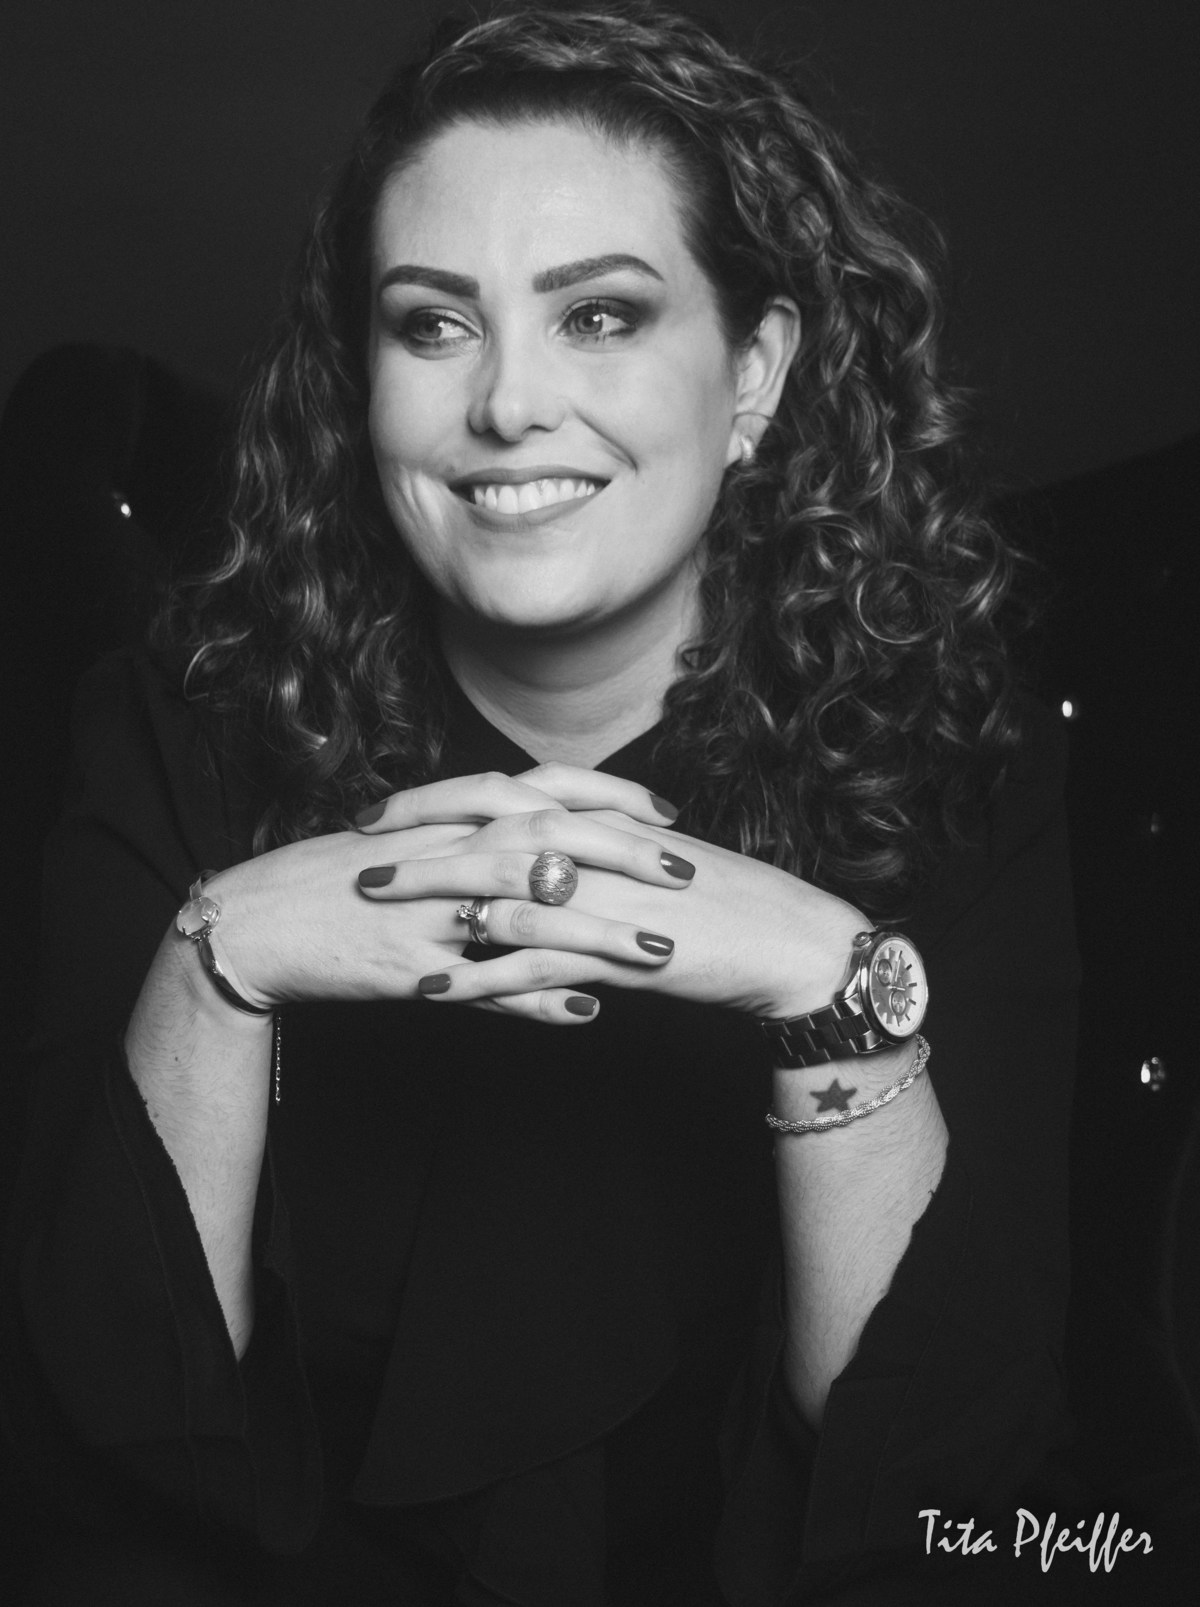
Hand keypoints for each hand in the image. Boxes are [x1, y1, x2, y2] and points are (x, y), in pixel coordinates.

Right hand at [199, 769, 691, 1022]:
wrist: (257, 923)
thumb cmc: (339, 884)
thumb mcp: (413, 848)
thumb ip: (476, 840)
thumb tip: (545, 846)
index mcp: (448, 818)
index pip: (544, 792)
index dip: (612, 800)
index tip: (668, 815)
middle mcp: (444, 852)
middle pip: (548, 840)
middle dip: (625, 854)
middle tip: (686, 873)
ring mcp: (426, 909)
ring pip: (527, 912)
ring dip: (600, 931)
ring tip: (659, 951)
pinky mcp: (408, 966)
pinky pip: (483, 984)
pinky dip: (537, 997)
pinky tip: (587, 1011)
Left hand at [362, 805, 868, 1021]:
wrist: (790, 941)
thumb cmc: (726, 902)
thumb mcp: (654, 858)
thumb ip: (597, 845)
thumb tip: (543, 843)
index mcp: (603, 820)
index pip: (504, 795)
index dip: (437, 801)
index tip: (385, 811)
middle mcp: (599, 849)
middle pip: (489, 835)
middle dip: (418, 844)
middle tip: (357, 858)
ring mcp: (607, 899)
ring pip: (502, 895)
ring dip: (433, 905)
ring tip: (378, 916)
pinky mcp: (617, 953)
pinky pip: (534, 965)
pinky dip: (479, 978)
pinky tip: (435, 991)